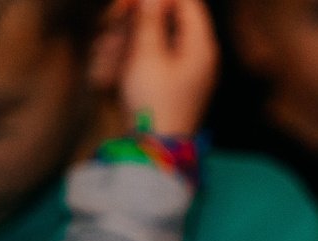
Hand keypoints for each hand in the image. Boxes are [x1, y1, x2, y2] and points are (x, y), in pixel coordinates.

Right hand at [116, 0, 218, 138]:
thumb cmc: (154, 102)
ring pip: (157, 35)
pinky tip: (118, 67)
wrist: (156, 148)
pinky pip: (152, 56)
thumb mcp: (147, 55)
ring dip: (131, 37)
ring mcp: (187, 68)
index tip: (130, 3)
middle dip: (139, 18)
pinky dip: (134, 55)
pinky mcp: (172, 80)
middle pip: (170, 16)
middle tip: (116, 25)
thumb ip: (149, 19)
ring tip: (116, 54)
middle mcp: (199, 54)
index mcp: (202, 45)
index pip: (187, 2)